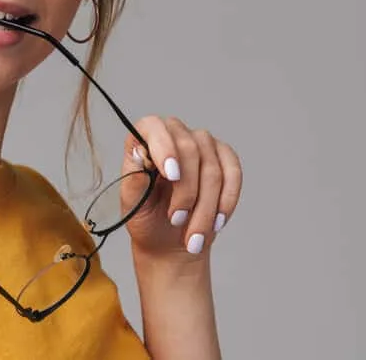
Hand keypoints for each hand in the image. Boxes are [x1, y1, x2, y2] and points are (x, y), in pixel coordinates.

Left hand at [119, 116, 241, 263]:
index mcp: (145, 138)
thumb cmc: (146, 216)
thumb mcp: (132, 204)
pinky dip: (226, 202)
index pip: (154, 127)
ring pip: (212, 169)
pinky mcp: (224, 158)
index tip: (171, 175)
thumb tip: (139, 155)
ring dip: (205, 207)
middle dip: (186, 192)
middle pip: (189, 149)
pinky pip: (233, 175)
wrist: (168, 239)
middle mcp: (175, 133)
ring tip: (193, 234)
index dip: (164, 147)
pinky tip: (216, 223)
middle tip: (176, 220)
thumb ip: (134, 180)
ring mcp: (202, 143)